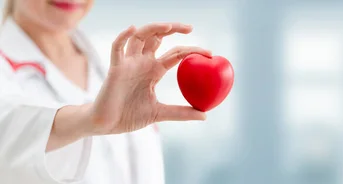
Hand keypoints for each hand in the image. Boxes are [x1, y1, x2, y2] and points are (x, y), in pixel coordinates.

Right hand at [90, 23, 213, 134]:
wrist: (106, 125)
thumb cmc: (129, 116)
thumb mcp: (159, 113)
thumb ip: (180, 112)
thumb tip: (205, 115)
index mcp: (154, 71)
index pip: (176, 54)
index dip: (191, 50)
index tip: (209, 53)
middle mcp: (142, 63)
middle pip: (158, 38)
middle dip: (173, 29)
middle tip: (190, 28)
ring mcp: (128, 63)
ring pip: (139, 37)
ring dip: (153, 28)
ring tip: (168, 26)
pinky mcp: (114, 68)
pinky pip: (117, 48)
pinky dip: (123, 36)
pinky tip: (132, 28)